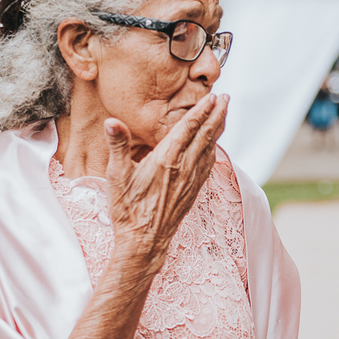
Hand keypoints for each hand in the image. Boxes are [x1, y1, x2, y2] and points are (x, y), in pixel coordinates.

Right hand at [105, 93, 228, 268]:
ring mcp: (192, 180)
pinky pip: (208, 163)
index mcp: (166, 159)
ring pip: (210, 148)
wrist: (144, 241)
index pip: (188, 128)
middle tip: (227, 98)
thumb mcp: (117, 176)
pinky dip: (213, 148)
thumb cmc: (128, 209)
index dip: (201, 110)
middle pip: (206, 135)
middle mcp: (184, 167)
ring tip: (224, 114)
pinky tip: (214, 145)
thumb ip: (117, 145)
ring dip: (218, 129)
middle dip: (217, 115)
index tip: (213, 96)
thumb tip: (111, 121)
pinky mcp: (193, 190)